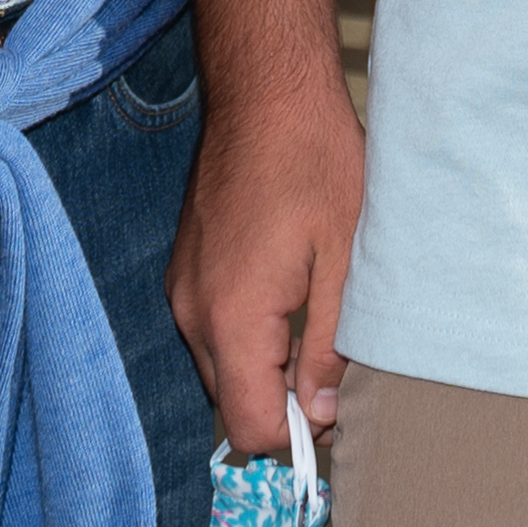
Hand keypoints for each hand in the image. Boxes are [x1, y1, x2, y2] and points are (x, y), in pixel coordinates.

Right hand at [169, 71, 366, 452]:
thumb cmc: (314, 161)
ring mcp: (183, 289)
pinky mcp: (186, 269)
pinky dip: (249, 333)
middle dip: (282, 403)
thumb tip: (322, 414)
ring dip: (266, 366)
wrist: (266, 90)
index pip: (249, 427)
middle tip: (336, 367)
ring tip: (317, 321)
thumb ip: (331, 345)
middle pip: (231, 403)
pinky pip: (212, 329)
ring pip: (221, 367)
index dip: (297, 436)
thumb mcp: (345, 257)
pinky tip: (290, 294)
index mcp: (232, 316)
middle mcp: (193, 312)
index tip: (337, 410)